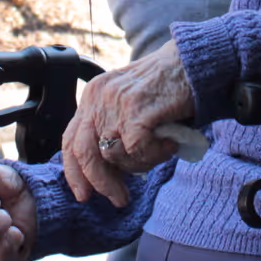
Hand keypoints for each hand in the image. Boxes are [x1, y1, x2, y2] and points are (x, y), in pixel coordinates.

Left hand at [61, 41, 195, 209]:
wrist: (190, 62)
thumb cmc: (165, 87)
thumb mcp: (127, 103)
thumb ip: (112, 128)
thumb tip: (108, 173)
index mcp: (92, 96)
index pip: (70, 140)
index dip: (74, 172)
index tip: (84, 194)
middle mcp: (98, 98)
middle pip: (84, 153)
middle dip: (101, 182)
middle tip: (120, 199)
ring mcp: (115, 102)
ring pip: (114, 156)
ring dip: (139, 164)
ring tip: (160, 152)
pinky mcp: (136, 109)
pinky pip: (137, 150)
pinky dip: (155, 155)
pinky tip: (169, 145)